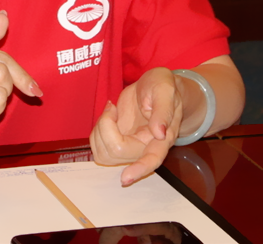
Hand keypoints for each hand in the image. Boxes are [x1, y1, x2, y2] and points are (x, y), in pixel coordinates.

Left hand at [89, 67, 181, 185]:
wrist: (155, 85)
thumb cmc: (162, 87)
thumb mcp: (165, 90)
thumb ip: (163, 110)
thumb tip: (159, 133)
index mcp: (162, 137)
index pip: (151, 159)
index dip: (138, 170)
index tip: (125, 178)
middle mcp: (145, 146)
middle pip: (117, 152)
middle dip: (106, 127)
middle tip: (113, 108)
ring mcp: (130, 144)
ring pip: (104, 153)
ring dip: (100, 130)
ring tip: (111, 111)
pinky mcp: (118, 140)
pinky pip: (99, 145)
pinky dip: (97, 130)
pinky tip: (109, 115)